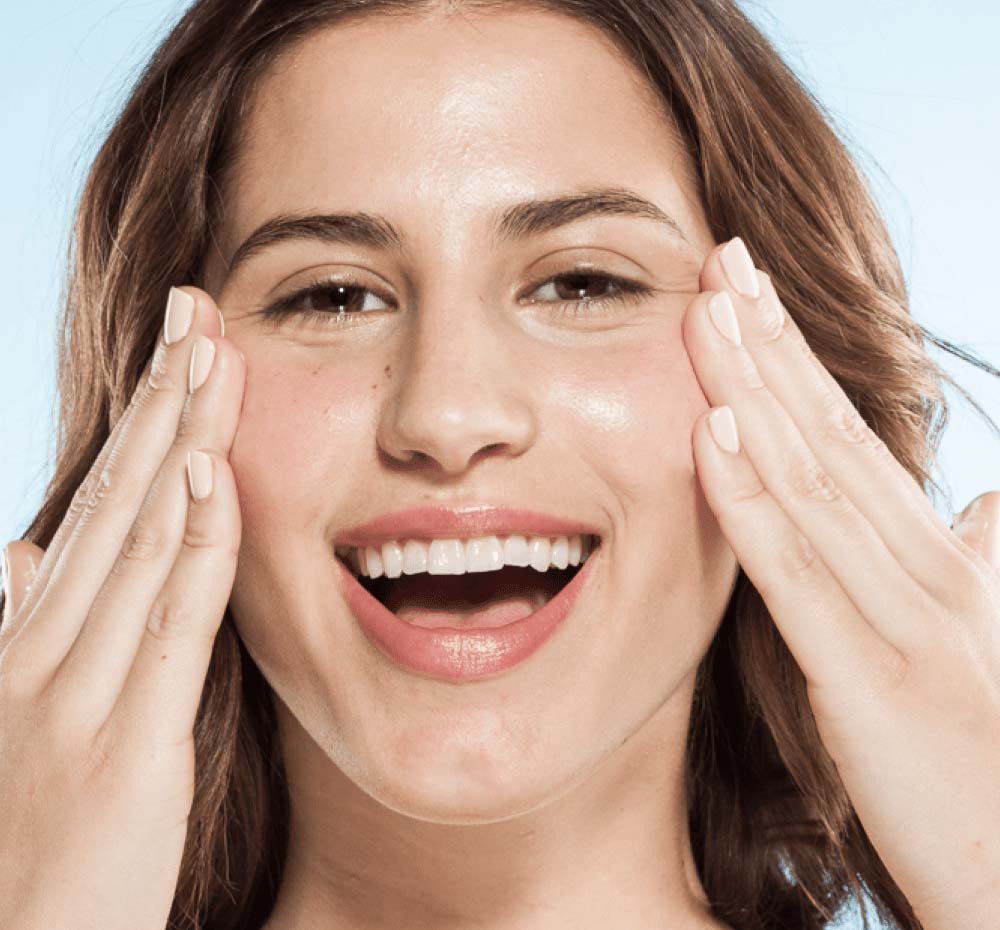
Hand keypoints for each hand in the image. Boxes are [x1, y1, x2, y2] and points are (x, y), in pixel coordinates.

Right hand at [0, 287, 243, 929]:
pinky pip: (168, 620)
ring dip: (183, 439)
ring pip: (142, 537)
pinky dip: (193, 540)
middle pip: (117, 499)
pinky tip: (213, 472)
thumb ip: (23, 626)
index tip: (172, 350)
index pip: (96, 505)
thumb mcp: (16, 718)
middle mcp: (44, 650)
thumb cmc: (27, 846)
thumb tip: (17, 549)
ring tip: (212, 353)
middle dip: (162, 400)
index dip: (138, 424)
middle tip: (196, 309)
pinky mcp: (123, 742)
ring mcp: (77, 693)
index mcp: (30, 641)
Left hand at [684, 237, 999, 929]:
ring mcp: (906, 620)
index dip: (793, 356)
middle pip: (827, 433)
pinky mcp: (874, 681)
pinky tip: (712, 438)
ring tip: (704, 317)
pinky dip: (753, 502)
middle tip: (718, 262)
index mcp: (930, 554)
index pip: (846, 432)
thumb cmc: (986, 753)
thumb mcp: (974, 636)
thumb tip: (983, 502)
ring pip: (813, 483)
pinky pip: (800, 575)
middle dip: (767, 344)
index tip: (745, 289)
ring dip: (752, 393)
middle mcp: (923, 568)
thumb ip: (973, 561)